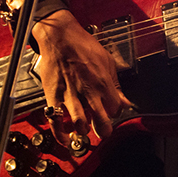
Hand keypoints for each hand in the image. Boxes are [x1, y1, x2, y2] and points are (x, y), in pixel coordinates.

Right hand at [30, 10, 132, 141]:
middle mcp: (88, 91)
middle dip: (103, 130)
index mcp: (103, 82)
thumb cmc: (82, 45)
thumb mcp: (107, 61)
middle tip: (102, 131)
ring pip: (80, 124)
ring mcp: (70, 95)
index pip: (115, 110)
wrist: (60, 36)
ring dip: (84, 131)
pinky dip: (60, 134)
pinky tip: (66, 139)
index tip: (111, 111)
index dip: (114, 113)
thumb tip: (124, 101)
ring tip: (85, 130)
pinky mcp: (53, 96)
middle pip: (100, 121)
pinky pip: (56, 120)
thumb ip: (115, 84)